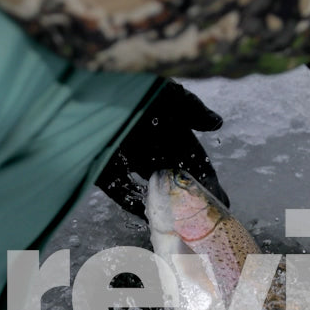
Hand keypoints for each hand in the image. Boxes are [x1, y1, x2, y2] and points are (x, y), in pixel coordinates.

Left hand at [96, 80, 229, 219]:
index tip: (221, 202)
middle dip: (189, 200)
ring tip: (177, 226)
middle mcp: (150, 146)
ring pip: (149, 187)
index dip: (208, 182)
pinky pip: (119, 190)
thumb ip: (192, 109)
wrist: (87, 87)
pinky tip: (146, 215)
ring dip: (163, 205)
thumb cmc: (135, 82)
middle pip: (174, 179)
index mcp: (169, 130)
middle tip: (203, 222)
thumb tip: (217, 123)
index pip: (195, 162)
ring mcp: (127, 157)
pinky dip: (131, 203)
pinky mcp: (103, 166)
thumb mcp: (169, 91)